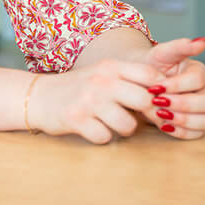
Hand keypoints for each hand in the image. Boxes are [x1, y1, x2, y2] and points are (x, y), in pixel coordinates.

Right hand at [29, 59, 171, 143]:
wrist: (39, 95)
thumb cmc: (79, 87)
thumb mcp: (102, 74)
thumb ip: (129, 79)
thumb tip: (165, 95)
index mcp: (110, 66)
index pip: (151, 75)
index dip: (159, 92)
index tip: (154, 101)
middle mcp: (101, 81)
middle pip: (145, 100)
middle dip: (144, 114)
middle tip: (135, 116)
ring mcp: (89, 100)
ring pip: (128, 125)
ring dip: (123, 129)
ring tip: (111, 123)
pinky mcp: (76, 119)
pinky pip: (104, 137)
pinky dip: (101, 137)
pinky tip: (92, 128)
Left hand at [129, 38, 204, 139]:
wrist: (139, 82)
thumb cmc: (151, 66)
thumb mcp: (161, 53)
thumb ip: (180, 46)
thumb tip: (202, 41)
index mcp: (200, 72)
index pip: (198, 80)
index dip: (177, 85)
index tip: (155, 88)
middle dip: (182, 104)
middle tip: (158, 103)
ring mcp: (203, 109)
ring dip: (184, 120)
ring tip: (161, 115)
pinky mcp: (196, 124)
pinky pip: (198, 134)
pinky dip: (181, 132)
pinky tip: (164, 125)